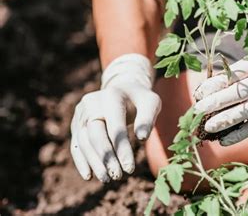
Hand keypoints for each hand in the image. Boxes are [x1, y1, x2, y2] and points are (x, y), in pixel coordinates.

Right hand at [70, 54, 160, 181]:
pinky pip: (76, 144)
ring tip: (107, 179)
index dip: (122, 149)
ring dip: (94, 162)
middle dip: (107, 158)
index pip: (115, 127)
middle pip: (96, 134)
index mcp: (112, 96)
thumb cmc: (140, 99)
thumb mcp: (151, 103)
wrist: (123, 89)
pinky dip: (82, 160)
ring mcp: (81, 113)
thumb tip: (142, 138)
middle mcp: (92, 103)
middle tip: (118, 176)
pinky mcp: (76, 123)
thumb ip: (147, 118)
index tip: (130, 169)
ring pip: (84, 141)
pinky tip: (89, 176)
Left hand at [194, 44, 247, 145]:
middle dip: (217, 101)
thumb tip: (210, 85)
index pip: (234, 75)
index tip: (199, 92)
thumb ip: (239, 69)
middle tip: (198, 109)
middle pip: (240, 93)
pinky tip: (223, 140)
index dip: (215, 84)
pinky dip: (239, 134)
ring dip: (226, 120)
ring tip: (208, 127)